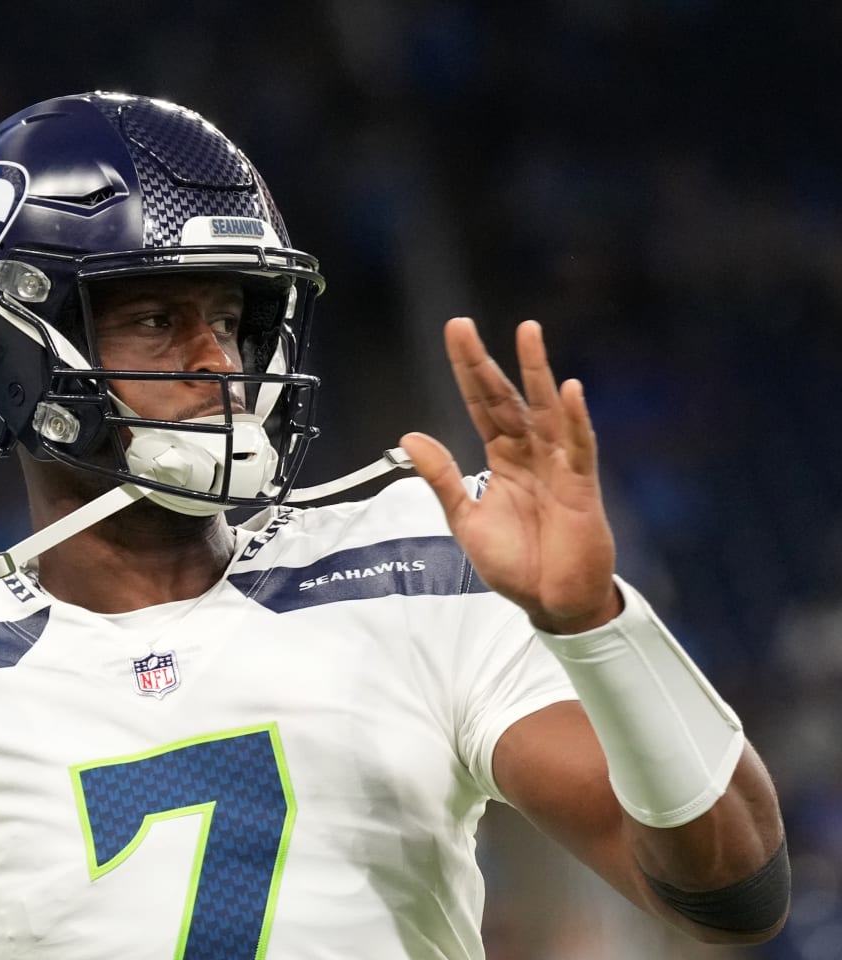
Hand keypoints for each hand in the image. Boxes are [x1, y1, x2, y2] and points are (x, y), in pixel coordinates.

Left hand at [399, 319, 618, 633]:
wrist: (550, 601)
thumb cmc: (516, 562)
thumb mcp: (465, 518)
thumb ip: (442, 477)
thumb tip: (410, 437)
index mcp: (503, 458)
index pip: (482, 405)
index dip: (468, 371)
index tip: (454, 335)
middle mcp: (531, 453)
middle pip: (506, 398)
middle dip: (486, 362)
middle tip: (463, 326)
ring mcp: (559, 466)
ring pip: (546, 410)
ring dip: (536, 372)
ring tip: (527, 332)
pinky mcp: (581, 487)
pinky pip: (579, 447)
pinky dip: (575, 420)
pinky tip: (568, 392)